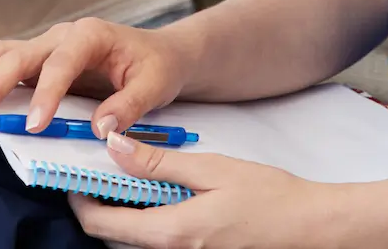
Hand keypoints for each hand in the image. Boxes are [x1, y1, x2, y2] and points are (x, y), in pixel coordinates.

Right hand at [0, 17, 198, 136]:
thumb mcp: (155, 85)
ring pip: (2, 52)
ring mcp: (47, 46)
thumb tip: (102, 130)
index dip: (45, 94)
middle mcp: (62, 35)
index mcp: (90, 35)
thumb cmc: (157, 66)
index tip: (33, 126)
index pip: (60, 63)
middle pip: (19, 53)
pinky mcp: (39, 60)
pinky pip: (4, 59)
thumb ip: (129, 106)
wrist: (160, 54)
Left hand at [71, 134, 342, 247]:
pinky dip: (151, 224)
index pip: (101, 224)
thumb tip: (116, 147)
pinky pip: (160, 245)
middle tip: (102, 173)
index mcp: (171, 233)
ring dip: (127, 215)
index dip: (79, 201)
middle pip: (114, 238)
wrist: (312, 229)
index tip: (74, 177)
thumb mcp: (212, 169)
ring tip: (135, 182)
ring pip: (136, 243)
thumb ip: (159, 164)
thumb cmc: (271, 198)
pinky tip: (165, 200)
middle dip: (100, 207)